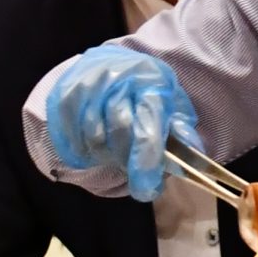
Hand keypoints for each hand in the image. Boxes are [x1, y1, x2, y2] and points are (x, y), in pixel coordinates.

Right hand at [41, 46, 201, 200]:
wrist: (107, 67)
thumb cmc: (143, 91)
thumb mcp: (169, 103)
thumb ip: (180, 129)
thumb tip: (192, 155)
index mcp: (151, 76)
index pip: (149, 119)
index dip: (148, 158)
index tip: (147, 189)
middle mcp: (118, 75)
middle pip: (121, 127)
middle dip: (129, 159)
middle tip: (135, 176)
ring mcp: (88, 84)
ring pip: (95, 135)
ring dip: (107, 155)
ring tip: (116, 153)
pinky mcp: (65, 96)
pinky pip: (74, 137)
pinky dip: (85, 152)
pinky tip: (96, 147)